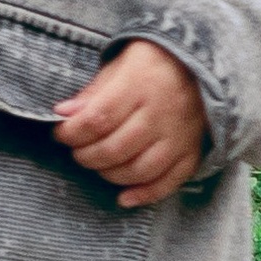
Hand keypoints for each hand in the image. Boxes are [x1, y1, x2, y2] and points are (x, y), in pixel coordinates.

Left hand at [53, 40, 207, 208]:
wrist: (200, 62)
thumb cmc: (151, 62)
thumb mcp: (118, 66)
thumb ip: (92, 93)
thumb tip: (62, 114)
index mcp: (140, 85)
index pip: (99, 119)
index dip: (73, 133)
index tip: (61, 134)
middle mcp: (162, 112)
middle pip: (116, 148)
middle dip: (87, 156)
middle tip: (78, 151)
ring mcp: (180, 135)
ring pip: (140, 169)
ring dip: (110, 175)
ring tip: (98, 165)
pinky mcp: (193, 150)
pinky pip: (171, 180)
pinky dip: (146, 194)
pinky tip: (124, 198)